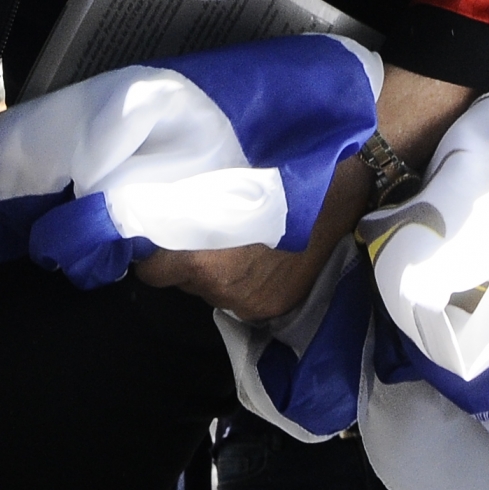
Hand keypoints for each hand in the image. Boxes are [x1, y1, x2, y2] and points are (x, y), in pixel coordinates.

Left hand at [136, 150, 374, 322]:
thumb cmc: (274, 180)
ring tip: (236, 241)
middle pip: (182, 280)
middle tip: (201, 231)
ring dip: (214, 271)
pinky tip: (259, 259)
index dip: (151, 253)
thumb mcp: (218, 187)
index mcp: (201, 259)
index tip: (153, 237)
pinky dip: (242, 282)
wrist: (337, 197)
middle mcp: (219, 288)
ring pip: (210, 290)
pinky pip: (238, 299)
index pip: (152, 271)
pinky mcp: (269, 309)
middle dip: (186, 259)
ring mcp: (246, 303)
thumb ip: (186, 209)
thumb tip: (157, 213)